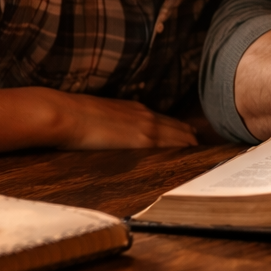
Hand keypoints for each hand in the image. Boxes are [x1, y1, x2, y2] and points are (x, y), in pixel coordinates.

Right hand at [45, 89, 198, 149]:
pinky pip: (170, 147)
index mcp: (136, 110)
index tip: (191, 138)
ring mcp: (146, 127)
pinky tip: (191, 159)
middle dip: (191, 139)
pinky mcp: (142, 140)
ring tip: (203, 156)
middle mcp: (146, 116)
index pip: (166, 121)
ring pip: (179, 137)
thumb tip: (115, 135)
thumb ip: (114, 123)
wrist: (66, 114)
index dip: (180, 131)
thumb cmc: (74, 116)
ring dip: (190, 146)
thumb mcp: (101, 114)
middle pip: (178, 129)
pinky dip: (182, 152)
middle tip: (204, 150)